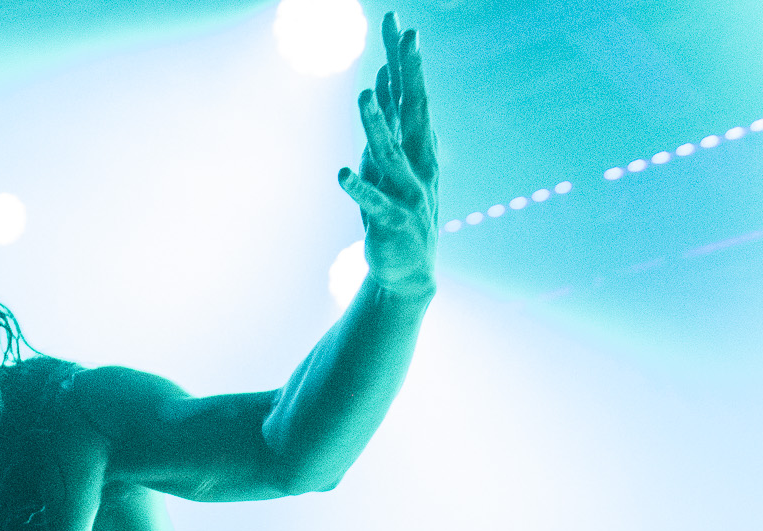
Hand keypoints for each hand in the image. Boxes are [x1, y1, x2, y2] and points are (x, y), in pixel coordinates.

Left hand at [337, 11, 438, 297]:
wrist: (409, 273)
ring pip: (390, 153)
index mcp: (418, 148)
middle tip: (407, 35)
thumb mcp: (392, 163)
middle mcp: (418, 165)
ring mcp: (408, 193)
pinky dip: (360, 188)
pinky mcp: (392, 223)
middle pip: (413, 111)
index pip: (411, 96)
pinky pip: (373, 203)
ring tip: (366, 93)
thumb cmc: (397, 212)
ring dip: (377, 123)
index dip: (404, 61)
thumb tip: (384, 79)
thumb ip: (389, 121)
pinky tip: (343, 174)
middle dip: (410, 73)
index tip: (398, 23)